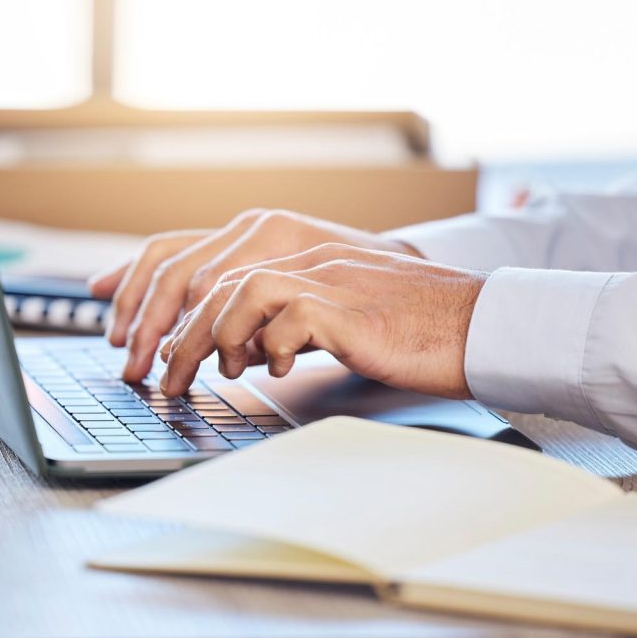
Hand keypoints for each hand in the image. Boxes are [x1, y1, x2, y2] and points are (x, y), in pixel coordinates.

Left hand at [158, 243, 487, 399]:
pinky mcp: (351, 308)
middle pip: (218, 281)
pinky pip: (289, 316)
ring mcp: (331, 279)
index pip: (221, 269)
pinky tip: (278, 369)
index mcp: (308, 261)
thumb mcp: (343, 319)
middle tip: (164, 376)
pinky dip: (271, 345)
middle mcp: (312, 261)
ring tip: (218, 374)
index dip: (178, 305)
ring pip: (242, 290)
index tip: (155, 342)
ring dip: (216, 336)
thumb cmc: (419, 331)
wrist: (481, 326)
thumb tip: (248, 349)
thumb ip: (296, 323)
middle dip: (180, 333)